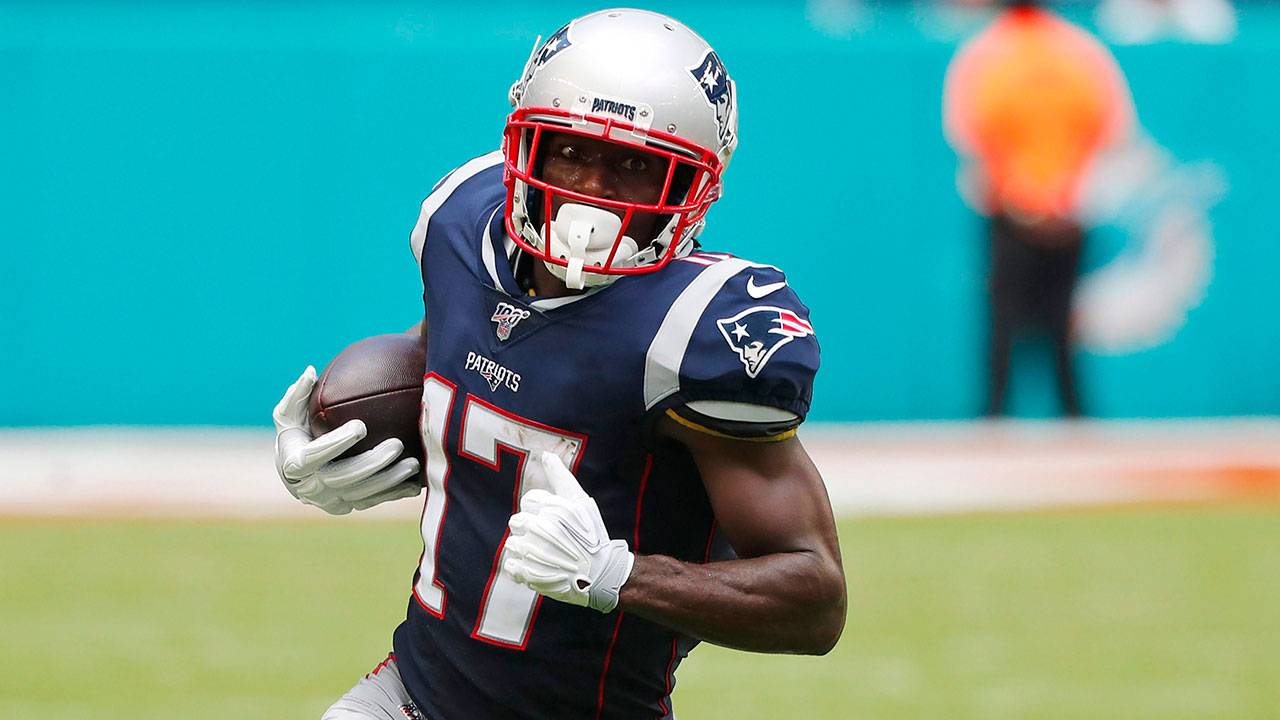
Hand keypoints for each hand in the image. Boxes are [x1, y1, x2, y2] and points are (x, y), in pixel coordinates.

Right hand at [272, 366, 422, 514]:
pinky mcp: (347, 506)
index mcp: (295, 464)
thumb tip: (310, 371)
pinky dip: (395, 493)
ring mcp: (331, 500)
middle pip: (344, 477)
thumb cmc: (295, 432)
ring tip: (414, 464)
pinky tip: (417, 483)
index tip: (361, 426)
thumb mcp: (288, 413)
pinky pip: (373, 501)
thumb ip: (297, 394)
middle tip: (397, 445)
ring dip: (390, 480)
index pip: (315, 455)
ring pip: (363, 494)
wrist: (293, 470)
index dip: (338, 443)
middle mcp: (312, 487)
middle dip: (372, 463)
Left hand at [501, 452, 633, 612]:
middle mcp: (540, 528)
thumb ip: (561, 477)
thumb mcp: (580, 502)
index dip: (541, 511)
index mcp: (551, 508)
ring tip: (544, 555)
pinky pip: (510, 565)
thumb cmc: (592, 536)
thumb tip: (546, 455)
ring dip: (524, 548)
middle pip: (517, 521)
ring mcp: (532, 552)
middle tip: (549, 540)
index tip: (555, 523)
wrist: (601, 574)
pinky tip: (537, 567)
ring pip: (512, 543)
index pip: (528, 501)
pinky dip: (520, 568)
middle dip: (529, 529)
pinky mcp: (527, 573)